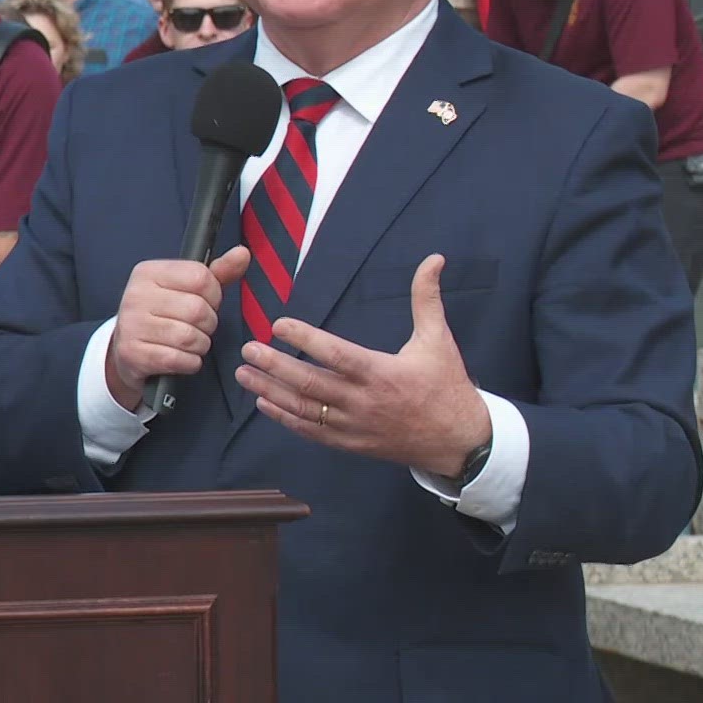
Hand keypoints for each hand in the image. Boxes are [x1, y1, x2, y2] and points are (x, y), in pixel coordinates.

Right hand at [105, 247, 250, 411]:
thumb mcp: (186, 289)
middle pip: (197, 309)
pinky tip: (181, 357)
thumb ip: (217, 272)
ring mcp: (132, 325)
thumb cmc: (162, 316)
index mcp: (149, 272)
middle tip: (198, 326)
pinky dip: (189, 363)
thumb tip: (242, 254)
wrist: (127, 350)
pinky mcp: (133, 353)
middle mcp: (136, 295)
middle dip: (208, 324)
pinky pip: (179, 360)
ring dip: (200, 345)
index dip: (214, 294)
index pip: (200, 277)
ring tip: (190, 343)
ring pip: (189, 337)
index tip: (206, 302)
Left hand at [235, 255, 492, 476]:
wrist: (458, 441)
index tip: (278, 324)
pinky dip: (285, 418)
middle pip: (309, 383)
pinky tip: (264, 403)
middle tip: (247, 350)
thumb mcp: (438, 339)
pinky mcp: (350, 444)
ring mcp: (353, 426)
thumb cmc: (446, 386)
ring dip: (271, 390)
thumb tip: (434, 259)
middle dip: (274, 366)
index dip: (304, 339)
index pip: (334, 354)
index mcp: (380, 373)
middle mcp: (362, 401)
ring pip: (303, 409)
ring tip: (244, 374)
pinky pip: (311, 432)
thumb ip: (427, 298)